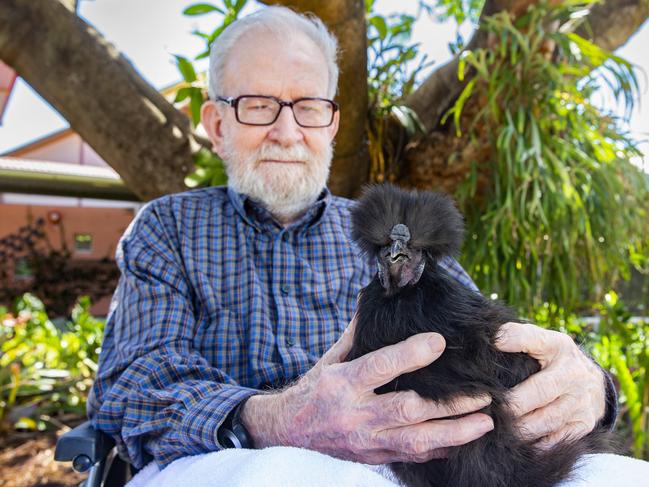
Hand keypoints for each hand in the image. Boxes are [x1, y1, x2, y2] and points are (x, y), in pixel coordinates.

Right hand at [242, 315, 493, 463]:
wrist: (288, 433)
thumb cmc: (312, 390)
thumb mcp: (329, 358)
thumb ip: (357, 333)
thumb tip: (376, 300)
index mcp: (342, 382)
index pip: (381, 366)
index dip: (411, 354)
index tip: (440, 341)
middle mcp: (356, 414)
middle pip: (409, 410)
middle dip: (450, 404)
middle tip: (482, 394)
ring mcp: (366, 440)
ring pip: (418, 441)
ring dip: (456, 433)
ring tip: (486, 422)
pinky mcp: (374, 457)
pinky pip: (412, 457)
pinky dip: (441, 450)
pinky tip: (463, 440)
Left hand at [495, 322, 606, 446]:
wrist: (592, 382)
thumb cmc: (553, 359)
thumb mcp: (541, 340)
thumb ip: (517, 336)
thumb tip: (492, 339)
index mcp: (558, 347)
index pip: (534, 340)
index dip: (514, 341)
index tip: (494, 346)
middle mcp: (573, 374)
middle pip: (537, 392)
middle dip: (510, 404)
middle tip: (487, 409)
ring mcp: (581, 402)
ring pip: (545, 421)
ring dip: (519, 427)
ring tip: (496, 428)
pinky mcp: (584, 425)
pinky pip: (556, 439)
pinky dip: (536, 443)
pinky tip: (516, 443)